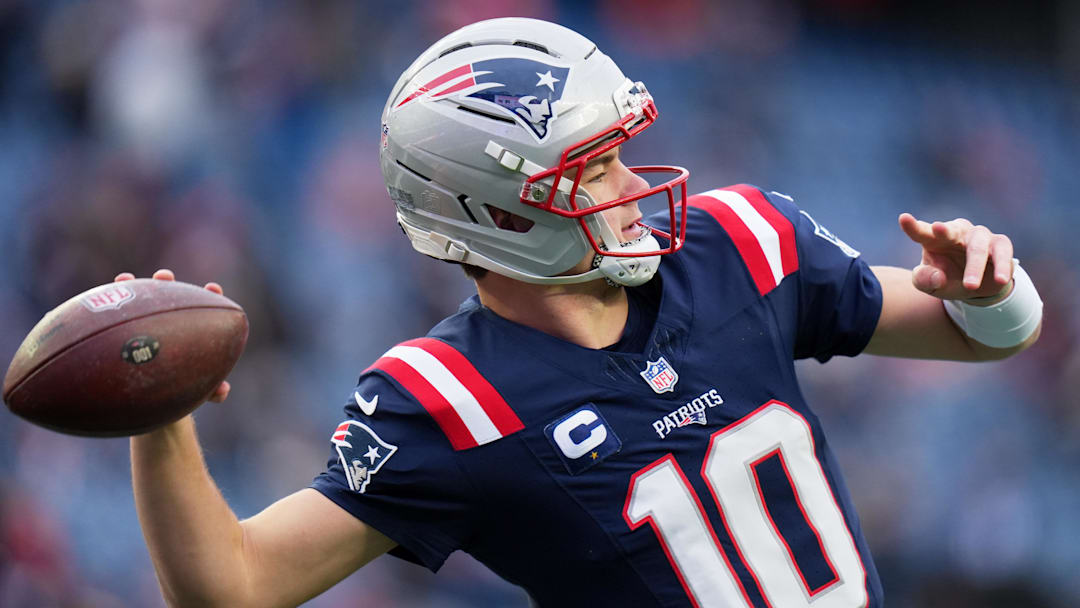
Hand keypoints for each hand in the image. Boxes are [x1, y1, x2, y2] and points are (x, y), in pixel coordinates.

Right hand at [114, 268, 231, 402]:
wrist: (146, 398)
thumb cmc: (177, 391)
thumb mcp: (194, 391)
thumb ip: (210, 391)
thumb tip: (223, 391)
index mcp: (189, 333)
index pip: (201, 308)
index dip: (208, 296)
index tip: (212, 287)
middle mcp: (165, 324)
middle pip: (166, 299)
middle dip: (166, 285)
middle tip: (163, 277)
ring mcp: (142, 326)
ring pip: (139, 304)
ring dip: (135, 290)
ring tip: (126, 279)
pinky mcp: (119, 331)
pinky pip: (114, 317)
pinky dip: (112, 303)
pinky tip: (111, 288)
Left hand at [898, 214, 1013, 302]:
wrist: (973, 287)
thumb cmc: (944, 279)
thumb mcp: (928, 284)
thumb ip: (924, 280)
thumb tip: (938, 277)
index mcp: (933, 239)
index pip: (922, 232)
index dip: (912, 226)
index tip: (903, 218)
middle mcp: (956, 233)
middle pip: (949, 230)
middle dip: (944, 230)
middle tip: (937, 229)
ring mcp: (979, 236)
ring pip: (977, 245)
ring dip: (974, 266)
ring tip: (970, 286)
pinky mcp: (1000, 244)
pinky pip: (1002, 252)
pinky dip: (1002, 266)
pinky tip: (1001, 280)